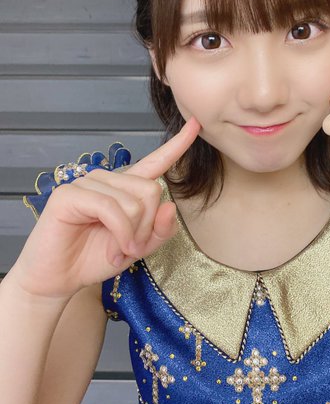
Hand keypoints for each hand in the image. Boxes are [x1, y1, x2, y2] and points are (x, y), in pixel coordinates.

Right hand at [13, 118, 200, 299]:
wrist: (59, 279)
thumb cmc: (94, 259)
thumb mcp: (138, 248)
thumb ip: (160, 231)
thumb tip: (171, 207)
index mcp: (125, 188)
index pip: (155, 161)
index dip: (177, 144)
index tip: (196, 124)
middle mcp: (107, 179)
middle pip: (151, 191)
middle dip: (147, 228)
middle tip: (131, 248)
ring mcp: (86, 183)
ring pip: (134, 203)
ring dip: (131, 236)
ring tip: (117, 251)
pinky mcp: (69, 194)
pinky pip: (111, 209)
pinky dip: (120, 234)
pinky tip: (114, 251)